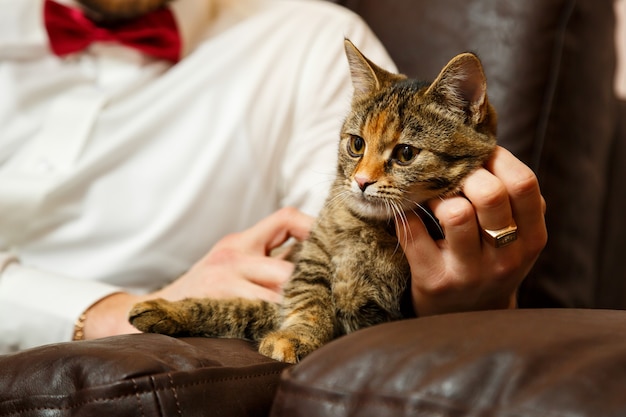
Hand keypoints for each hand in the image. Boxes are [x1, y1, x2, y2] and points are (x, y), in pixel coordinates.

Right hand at [82, 207, 313, 338]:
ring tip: (317, 314)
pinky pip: (262, 313)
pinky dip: (279, 320)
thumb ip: (265, 255)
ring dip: (300, 304)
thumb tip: (313, 255)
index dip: (312, 227)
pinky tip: (290, 328)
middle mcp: (234, 256)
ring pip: (280, 290)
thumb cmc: (204, 288)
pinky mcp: (221, 306)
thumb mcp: (230, 261)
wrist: (154, 313)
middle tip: (334, 293)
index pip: (285, 218)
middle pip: (289, 264)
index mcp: (240, 241)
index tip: (332, 245)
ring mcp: (227, 282)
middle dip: (313, 280)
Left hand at [397, 146, 546, 316]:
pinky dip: (406, 214)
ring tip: (433, 198)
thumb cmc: (488, 262)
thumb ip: (507, 199)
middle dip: (464, 174)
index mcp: (531, 239)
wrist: (467, 318)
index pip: (524, 183)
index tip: (478, 155)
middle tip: (450, 177)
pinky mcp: (433, 282)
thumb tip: (475, 143)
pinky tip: (410, 216)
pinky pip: (413, 230)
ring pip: (454, 211)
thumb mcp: (514, 237)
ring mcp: (469, 273)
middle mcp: (505, 258)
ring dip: (436, 194)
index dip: (498, 158)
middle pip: (489, 193)